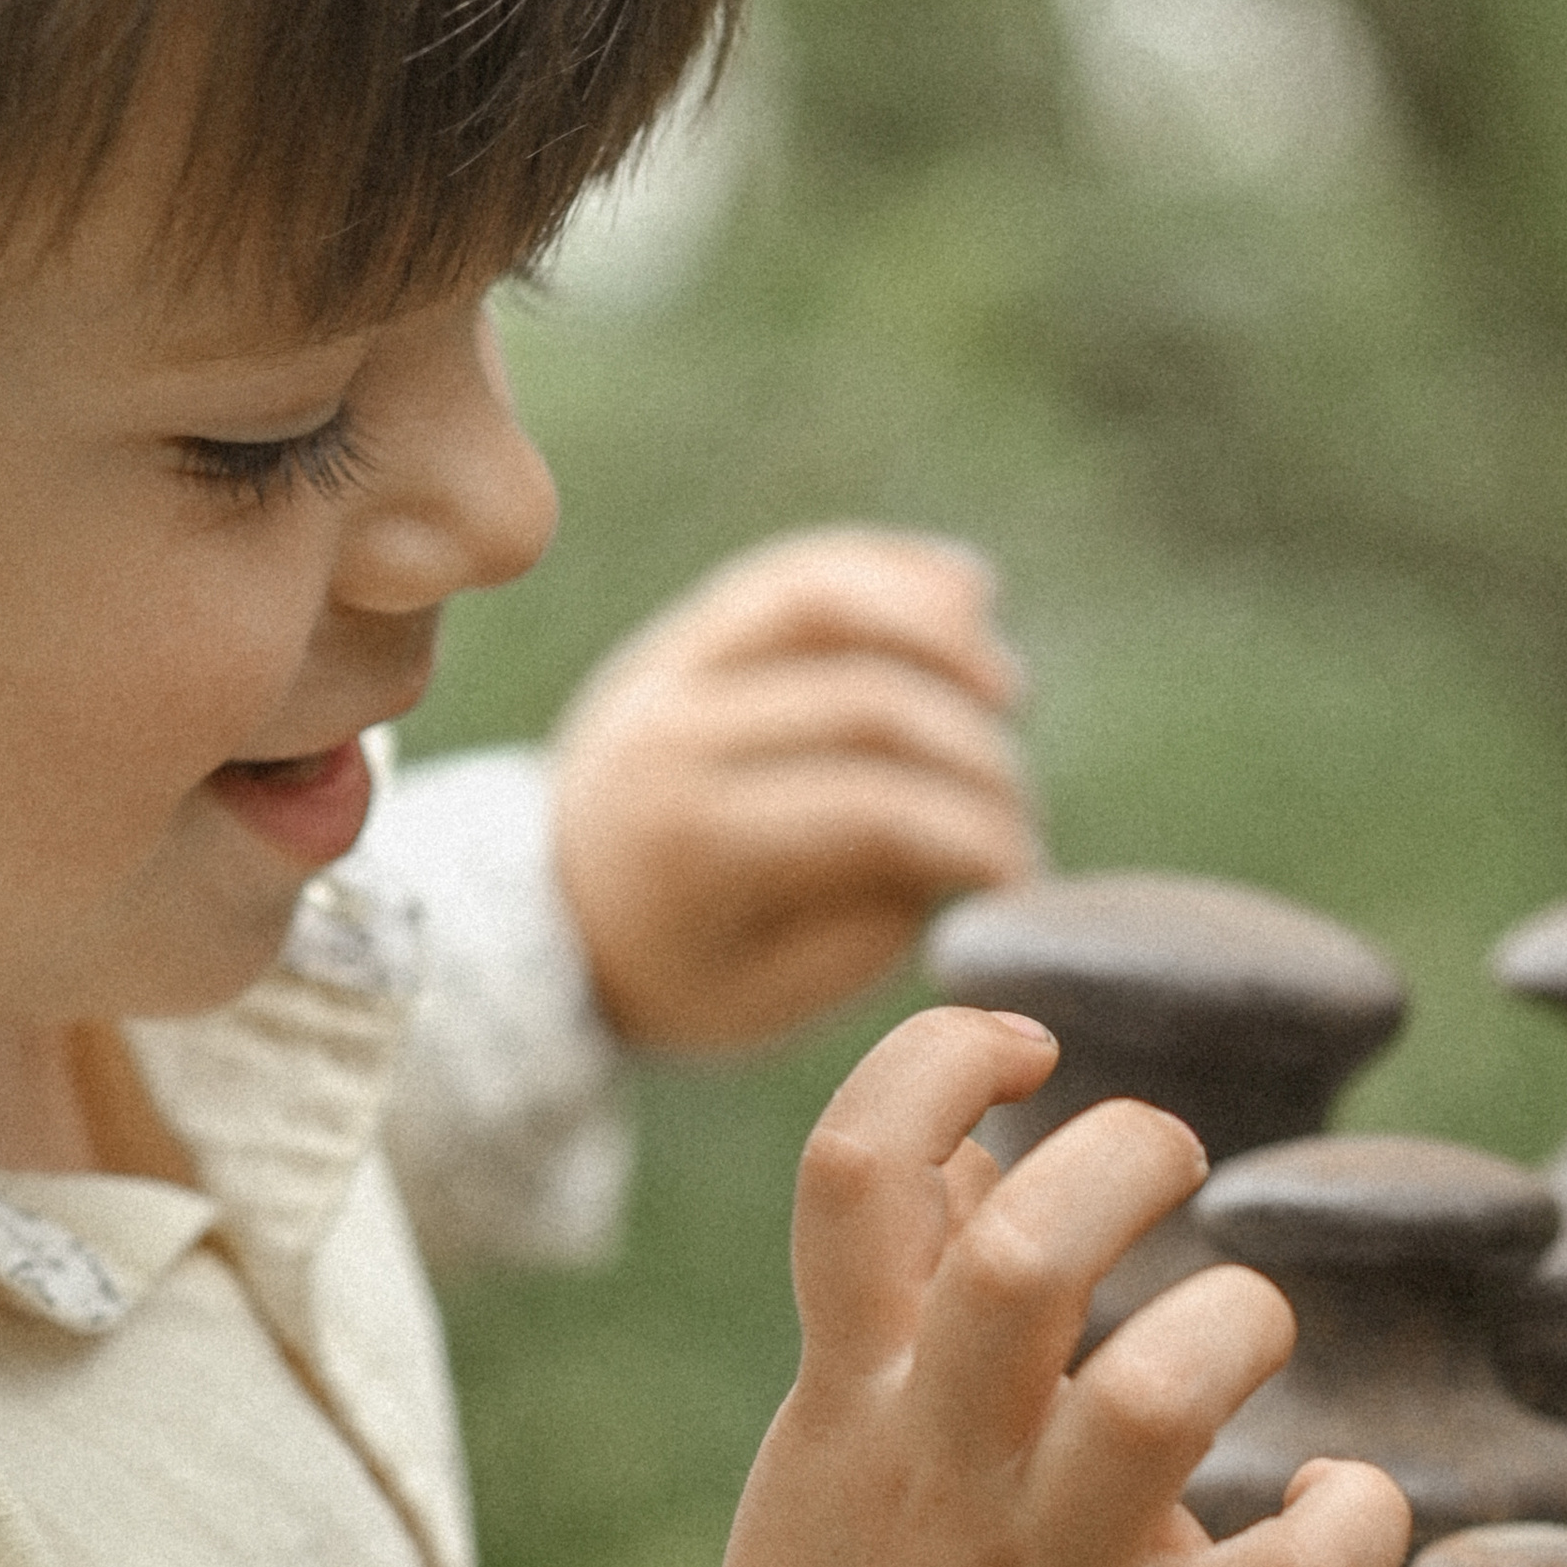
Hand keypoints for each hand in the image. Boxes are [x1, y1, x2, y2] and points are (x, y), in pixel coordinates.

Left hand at [550, 530, 1038, 1051]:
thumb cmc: (679, 970)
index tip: (1025, 874)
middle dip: (973, 754)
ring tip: (1007, 688)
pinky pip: (795, 572)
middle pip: (864, 703)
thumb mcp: (768, 995)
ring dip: (939, 629)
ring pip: (823, 598)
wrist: (541, 916)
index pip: (871, 812)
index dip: (973, 836)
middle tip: (1021, 803)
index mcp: (692, 841)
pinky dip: (891, 571)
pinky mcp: (685, 629)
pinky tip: (969, 593)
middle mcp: (674, 733)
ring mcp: (670, 665)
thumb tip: (967, 835)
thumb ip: (871, 922)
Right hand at [710, 1006, 1411, 1566]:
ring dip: (1239, 1322)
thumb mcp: (835, 1429)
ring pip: (1155, 1401)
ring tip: (1248, 1331)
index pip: (852, 1168)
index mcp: (855, 1389)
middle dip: (1130, 1156)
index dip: (940, 1061)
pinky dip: (1357, 1522)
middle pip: (1023, 1261)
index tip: (1025, 1045)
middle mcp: (942, 1468)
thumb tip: (986, 1141)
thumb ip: (898, 1283)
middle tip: (1174, 1162)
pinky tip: (1348, 1499)